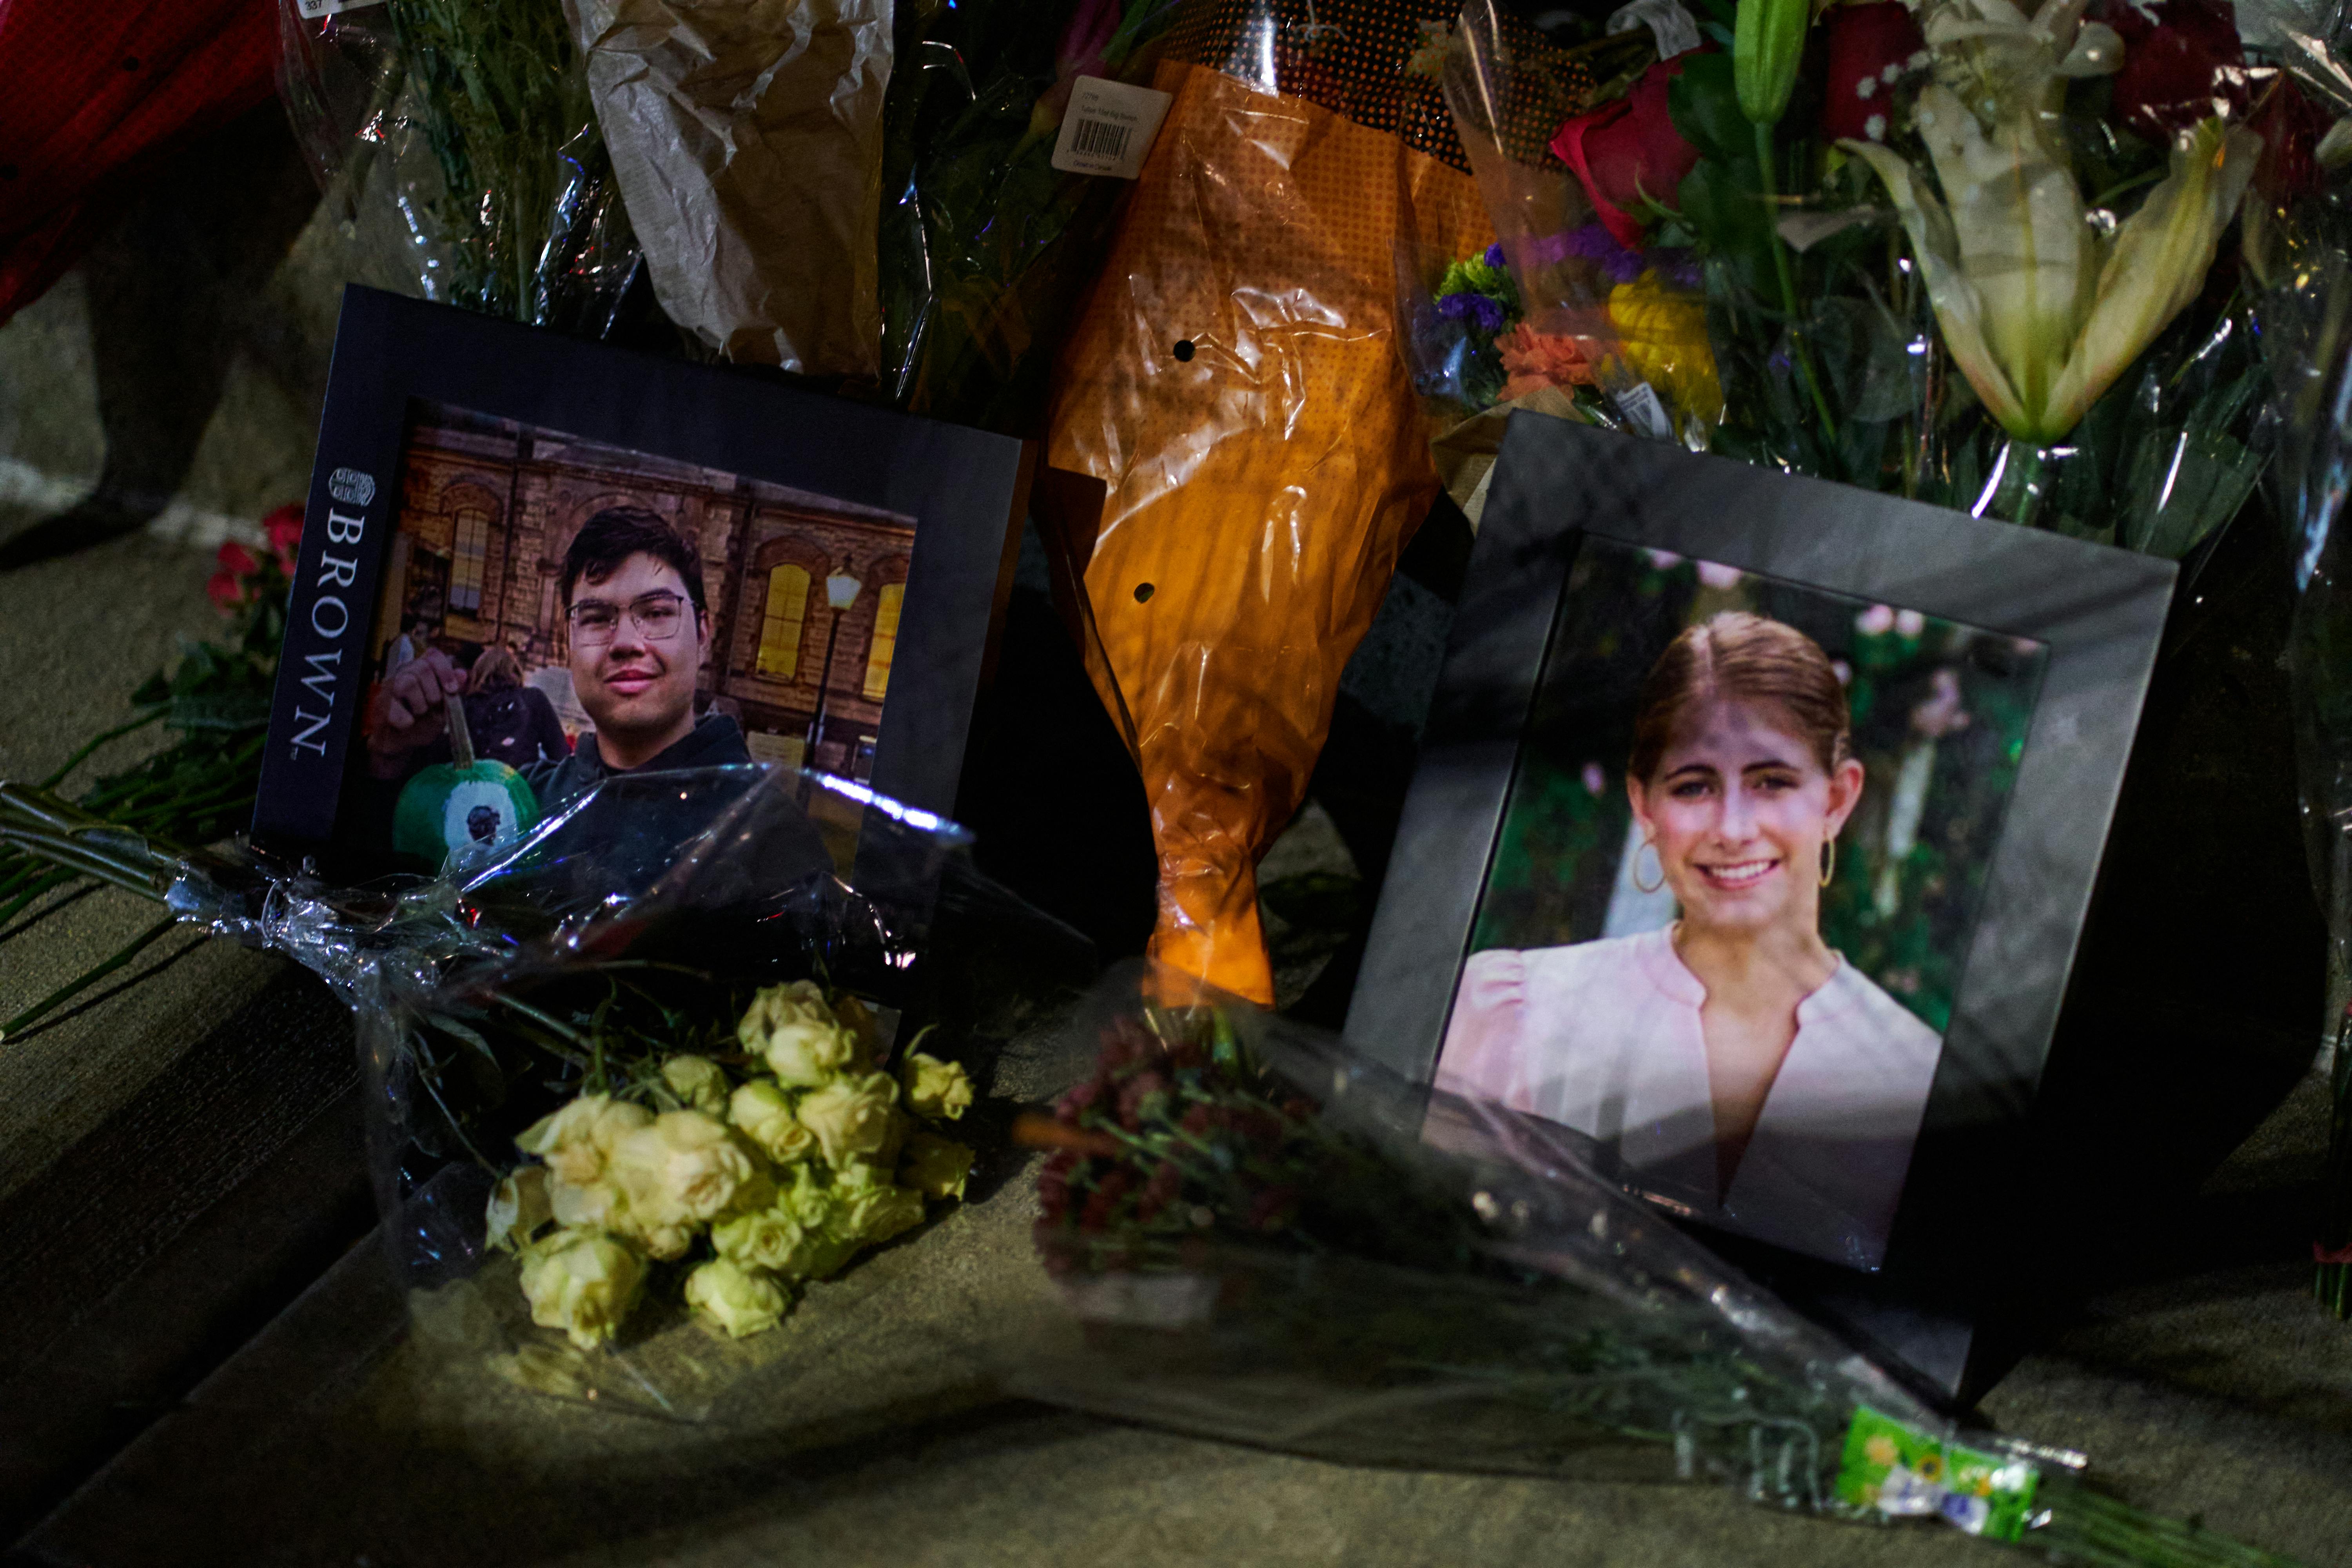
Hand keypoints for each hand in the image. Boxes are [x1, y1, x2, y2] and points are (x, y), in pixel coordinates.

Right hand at [367, 648, 460, 777]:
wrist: (402, 744)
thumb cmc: (423, 723)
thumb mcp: (444, 707)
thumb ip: (452, 691)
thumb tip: (462, 674)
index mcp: (421, 670)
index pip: (433, 655)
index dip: (445, 670)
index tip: (452, 690)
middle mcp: (403, 673)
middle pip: (421, 668)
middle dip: (434, 692)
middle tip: (432, 707)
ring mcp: (388, 687)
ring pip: (407, 683)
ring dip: (420, 705)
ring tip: (419, 714)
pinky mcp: (379, 705)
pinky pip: (395, 708)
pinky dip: (406, 721)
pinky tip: (407, 724)